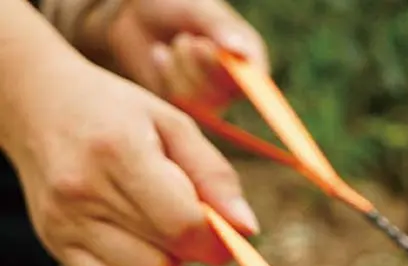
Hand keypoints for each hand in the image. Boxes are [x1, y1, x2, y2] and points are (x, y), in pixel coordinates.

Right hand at [5, 53, 258, 265]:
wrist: (38, 103)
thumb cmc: (119, 115)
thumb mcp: (175, 127)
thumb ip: (216, 178)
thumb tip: (247, 231)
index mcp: (118, 151)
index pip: (183, 226)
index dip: (216, 241)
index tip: (225, 231)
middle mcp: (84, 190)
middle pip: (166, 260)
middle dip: (191, 250)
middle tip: (183, 218)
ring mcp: (65, 222)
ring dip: (166, 265)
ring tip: (156, 228)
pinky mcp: (56, 244)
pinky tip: (138, 245)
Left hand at [102, 0, 267, 111]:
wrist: (141, 12)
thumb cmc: (179, 4)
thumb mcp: (200, 9)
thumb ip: (219, 28)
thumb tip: (238, 49)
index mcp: (250, 63)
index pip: (259, 87)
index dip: (241, 81)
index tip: (221, 64)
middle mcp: (235, 87)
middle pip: (222, 94)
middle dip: (199, 63)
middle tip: (188, 39)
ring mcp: (211, 101)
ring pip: (197, 98)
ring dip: (179, 66)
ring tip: (176, 43)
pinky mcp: (187, 107)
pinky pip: (177, 100)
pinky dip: (165, 72)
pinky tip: (161, 55)